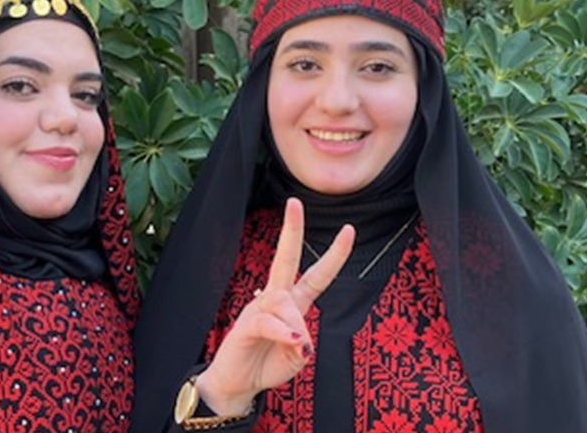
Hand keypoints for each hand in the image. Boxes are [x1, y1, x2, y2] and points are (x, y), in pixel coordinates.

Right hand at [195, 197, 354, 414]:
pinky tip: (292, 341)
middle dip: (291, 231)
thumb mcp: (296, 359)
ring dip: (295, 324)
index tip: (348, 230)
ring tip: (297, 347)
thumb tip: (299, 336)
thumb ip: (302, 346)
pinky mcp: (245, 324)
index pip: (317, 275)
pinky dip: (284, 332)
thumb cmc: (266, 365)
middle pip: (286, 260)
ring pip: (283, 300)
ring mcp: (258, 310)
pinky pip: (268, 321)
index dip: (334, 255)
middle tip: (294, 202)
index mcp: (294, 305)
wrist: (238, 384)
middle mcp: (275, 300)